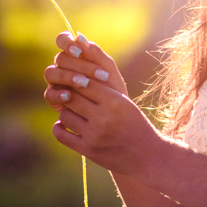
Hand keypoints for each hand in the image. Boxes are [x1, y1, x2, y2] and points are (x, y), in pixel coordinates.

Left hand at [43, 33, 161, 174]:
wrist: (146, 155)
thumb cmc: (133, 122)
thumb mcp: (123, 100)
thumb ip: (103, 82)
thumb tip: (81, 51)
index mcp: (115, 102)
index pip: (85, 82)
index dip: (76, 79)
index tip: (74, 80)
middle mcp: (104, 118)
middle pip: (72, 97)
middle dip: (69, 94)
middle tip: (69, 94)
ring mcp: (95, 136)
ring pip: (65, 115)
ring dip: (65, 111)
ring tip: (71, 110)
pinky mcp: (88, 151)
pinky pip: (61, 135)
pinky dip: (59, 128)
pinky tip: (64, 124)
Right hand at [46, 31, 129, 96]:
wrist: (115, 112)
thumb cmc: (112, 87)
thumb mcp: (108, 69)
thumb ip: (95, 53)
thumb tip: (79, 36)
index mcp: (74, 54)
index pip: (62, 40)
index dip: (66, 43)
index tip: (78, 52)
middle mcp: (63, 66)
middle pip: (60, 58)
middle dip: (80, 65)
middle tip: (100, 75)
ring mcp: (57, 82)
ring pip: (50, 73)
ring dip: (67, 77)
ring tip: (84, 83)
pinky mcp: (55, 99)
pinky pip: (49, 94)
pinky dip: (58, 94)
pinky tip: (69, 96)